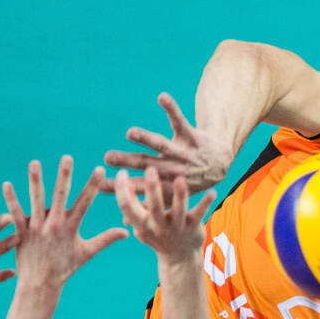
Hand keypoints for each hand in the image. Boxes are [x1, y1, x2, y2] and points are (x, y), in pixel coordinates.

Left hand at [1, 157, 126, 291]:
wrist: (41, 285)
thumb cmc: (65, 268)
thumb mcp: (86, 253)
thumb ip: (105, 239)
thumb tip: (126, 231)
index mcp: (71, 227)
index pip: (85, 202)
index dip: (93, 185)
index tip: (99, 168)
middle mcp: (55, 225)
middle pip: (60, 196)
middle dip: (64, 176)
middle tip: (67, 157)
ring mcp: (37, 228)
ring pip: (36, 200)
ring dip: (35, 181)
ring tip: (35, 163)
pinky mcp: (22, 233)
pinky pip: (15, 214)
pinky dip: (11, 200)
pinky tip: (6, 184)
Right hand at [101, 93, 230, 194]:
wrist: (219, 166)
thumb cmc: (187, 183)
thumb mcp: (171, 198)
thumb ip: (148, 206)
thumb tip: (126, 222)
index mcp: (165, 187)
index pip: (138, 187)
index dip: (120, 187)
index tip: (100, 183)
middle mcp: (173, 170)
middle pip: (146, 164)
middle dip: (127, 161)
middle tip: (107, 158)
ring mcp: (183, 153)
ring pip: (163, 145)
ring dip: (147, 138)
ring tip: (130, 133)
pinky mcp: (191, 136)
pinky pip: (180, 120)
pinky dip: (171, 108)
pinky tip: (161, 97)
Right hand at [114, 167, 213, 259]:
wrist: (180, 258)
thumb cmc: (158, 234)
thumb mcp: (141, 224)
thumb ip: (132, 206)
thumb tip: (120, 183)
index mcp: (142, 225)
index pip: (127, 207)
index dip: (122, 190)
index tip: (122, 172)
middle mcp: (158, 227)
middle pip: (153, 207)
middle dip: (152, 189)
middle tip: (150, 168)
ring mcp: (177, 228)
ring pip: (178, 210)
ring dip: (180, 195)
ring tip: (180, 178)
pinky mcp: (193, 228)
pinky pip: (200, 214)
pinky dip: (206, 203)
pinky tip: (213, 192)